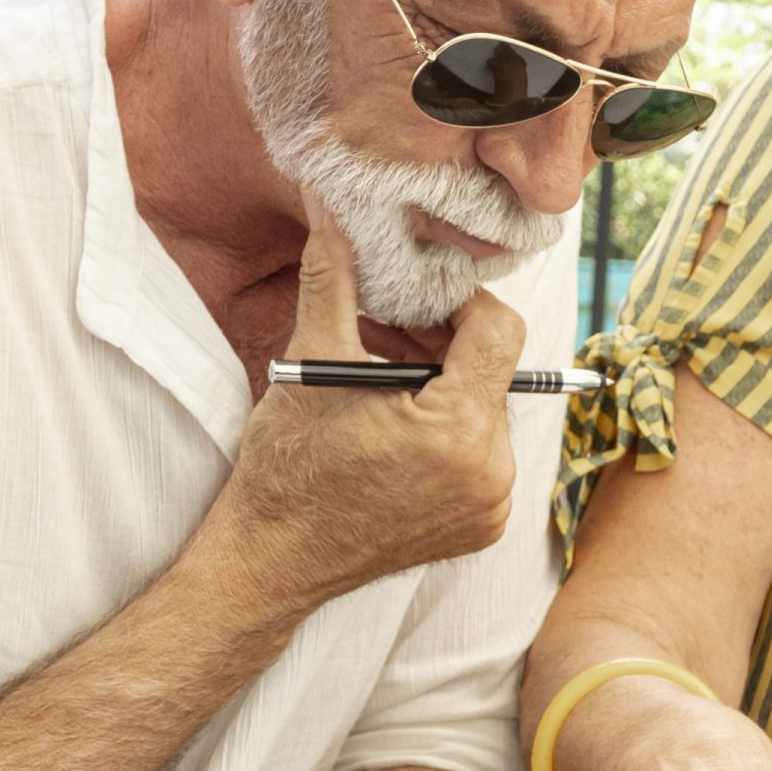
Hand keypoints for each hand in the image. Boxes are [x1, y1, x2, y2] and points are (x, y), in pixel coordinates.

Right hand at [201, 206, 525, 618]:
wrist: (271, 564)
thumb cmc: (286, 470)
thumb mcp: (310, 364)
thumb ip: (333, 279)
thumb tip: (331, 207)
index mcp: (458, 431)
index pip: (500, 332)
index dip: (461, 305)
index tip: (416, 303)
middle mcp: (491, 473)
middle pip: (495, 371)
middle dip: (444, 343)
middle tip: (387, 332)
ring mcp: (493, 506)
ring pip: (491, 410)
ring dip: (446, 384)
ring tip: (386, 375)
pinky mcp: (485, 525)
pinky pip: (487, 453)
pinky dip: (451, 430)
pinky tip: (400, 424)